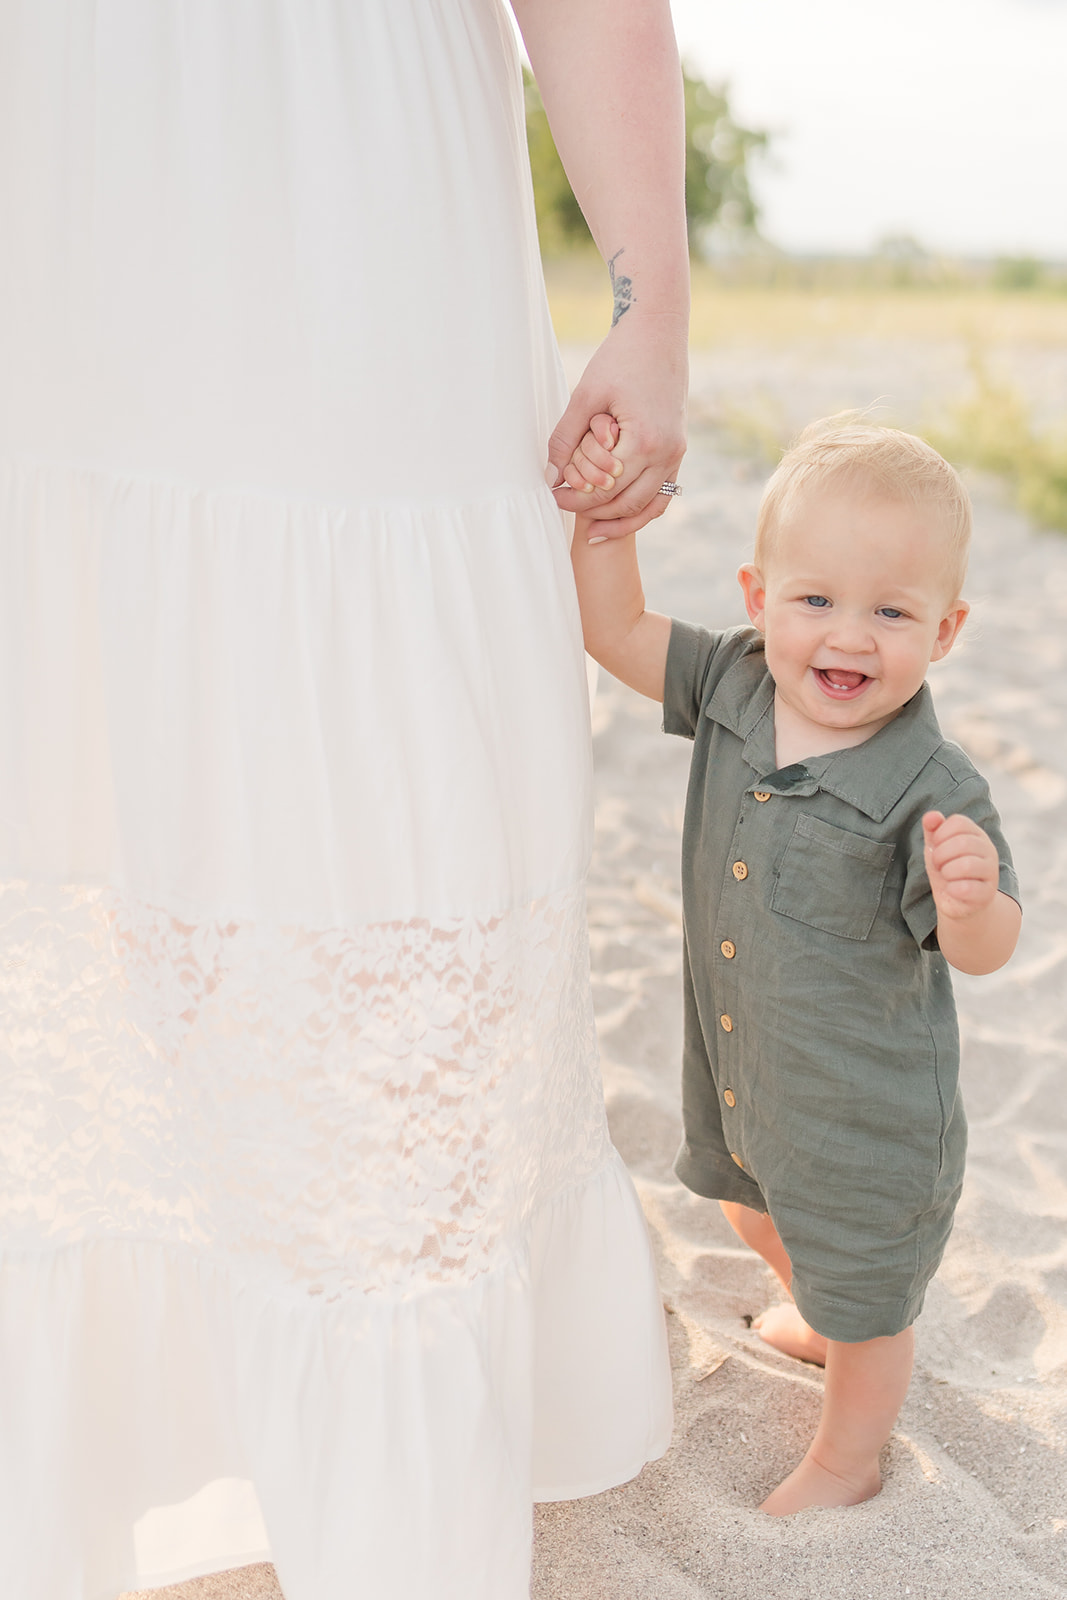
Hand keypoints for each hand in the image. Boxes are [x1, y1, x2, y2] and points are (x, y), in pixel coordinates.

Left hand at [546, 312, 686, 540]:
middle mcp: (667, 453)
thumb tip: (549, 475)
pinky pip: (662, 492)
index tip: (552, 498)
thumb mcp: (585, 395)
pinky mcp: (678, 449)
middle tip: (564, 510)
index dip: (575, 499)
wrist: (659, 331)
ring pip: (649, 506)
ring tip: (591, 530)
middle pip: (626, 503)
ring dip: (619, 519)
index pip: (605, 488)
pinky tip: (618, 515)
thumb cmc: (620, 357)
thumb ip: (565, 437)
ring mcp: (677, 453)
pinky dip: (642, 508)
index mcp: (645, 441)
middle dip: (593, 512)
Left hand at [923, 811, 999, 921]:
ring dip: (947, 872)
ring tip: (946, 876)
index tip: (936, 846)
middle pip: (963, 843)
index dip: (940, 834)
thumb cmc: (947, 870)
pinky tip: (951, 890)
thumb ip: (933, 830)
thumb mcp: (937, 848)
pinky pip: (966, 888)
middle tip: (938, 864)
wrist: (958, 902)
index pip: (959, 822)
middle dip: (941, 855)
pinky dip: (952, 889)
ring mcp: (991, 872)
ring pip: (967, 865)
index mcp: (976, 835)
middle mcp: (989, 850)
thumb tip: (931, 815)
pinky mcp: (987, 894)